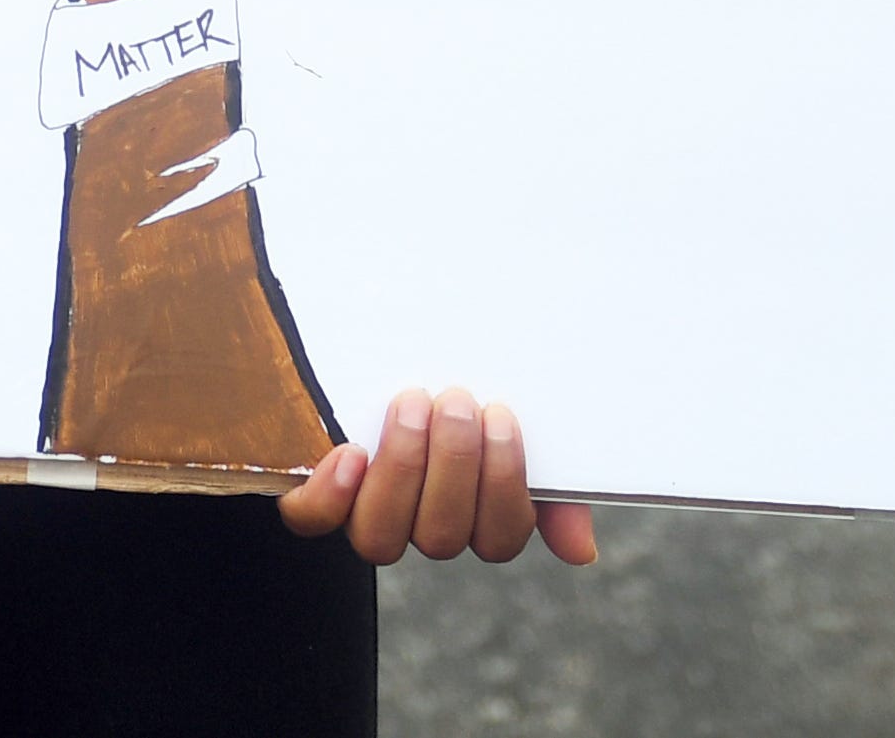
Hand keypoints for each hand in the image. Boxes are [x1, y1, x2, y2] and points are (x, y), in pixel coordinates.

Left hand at [282, 389, 603, 568]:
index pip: (499, 536)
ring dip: (403, 468)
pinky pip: (313, 520)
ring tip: (412, 403)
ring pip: (382, 537)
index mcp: (476, 514)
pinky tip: (351, 452)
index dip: (503, 485)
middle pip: (441, 536)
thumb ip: (553, 486)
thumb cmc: (463, 389)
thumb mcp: (513, 425)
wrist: (390, 341)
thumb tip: (581, 553)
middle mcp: (421, 524)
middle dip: (453, 464)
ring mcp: (367, 513)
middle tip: (457, 399)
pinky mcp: (316, 493)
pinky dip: (331, 495)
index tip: (500, 417)